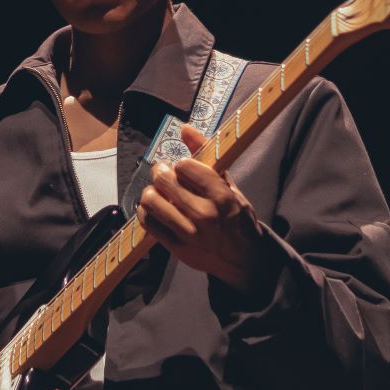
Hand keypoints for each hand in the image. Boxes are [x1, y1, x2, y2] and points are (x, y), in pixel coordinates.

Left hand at [136, 124, 269, 293]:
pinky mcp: (177, 248)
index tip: (183, 169)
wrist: (244, 260)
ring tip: (158, 192)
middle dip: (161, 172)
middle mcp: (205, 215)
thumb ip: (208, 158)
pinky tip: (154, 208)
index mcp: (222, 197)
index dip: (180, 164)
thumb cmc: (238, 219)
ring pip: (151, 201)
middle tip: (164, 174)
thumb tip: (185, 128)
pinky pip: (148, 223)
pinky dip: (145, 211)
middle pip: (164, 181)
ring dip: (150, 192)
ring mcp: (189, 234)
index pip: (186, 166)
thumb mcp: (231, 187)